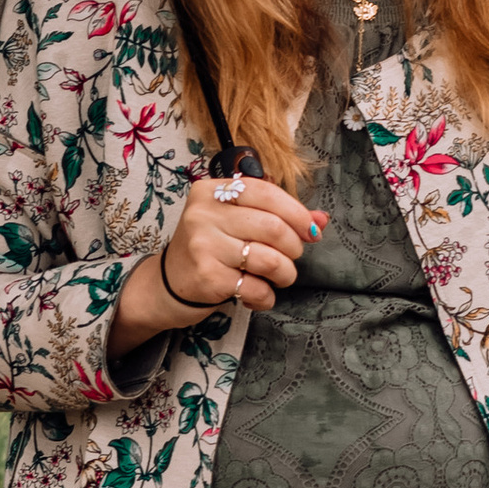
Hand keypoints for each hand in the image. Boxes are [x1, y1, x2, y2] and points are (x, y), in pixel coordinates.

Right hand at [108, 174, 325, 356]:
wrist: (167, 284)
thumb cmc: (209, 248)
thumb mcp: (235, 222)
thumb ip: (277, 215)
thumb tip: (321, 219)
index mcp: (211, 191)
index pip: (266, 193)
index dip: (296, 213)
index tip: (311, 230)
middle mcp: (203, 214)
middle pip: (272, 227)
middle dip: (294, 247)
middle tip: (293, 257)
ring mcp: (203, 245)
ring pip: (269, 259)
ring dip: (285, 274)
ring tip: (280, 277)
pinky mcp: (207, 277)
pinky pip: (255, 287)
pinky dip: (266, 296)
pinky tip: (260, 295)